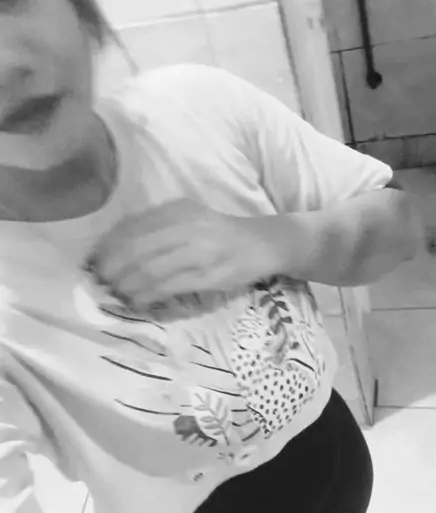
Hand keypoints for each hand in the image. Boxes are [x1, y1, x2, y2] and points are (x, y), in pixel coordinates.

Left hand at [90, 199, 287, 308]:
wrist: (263, 243)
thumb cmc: (220, 233)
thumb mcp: (189, 218)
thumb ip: (157, 227)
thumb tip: (115, 247)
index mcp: (178, 211)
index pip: (132, 227)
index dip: (108, 247)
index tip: (94, 261)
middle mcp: (187, 227)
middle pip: (136, 249)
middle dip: (112, 269)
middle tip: (100, 282)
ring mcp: (199, 252)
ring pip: (150, 270)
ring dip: (127, 285)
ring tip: (115, 294)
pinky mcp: (208, 276)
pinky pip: (169, 287)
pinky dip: (147, 295)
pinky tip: (137, 302)